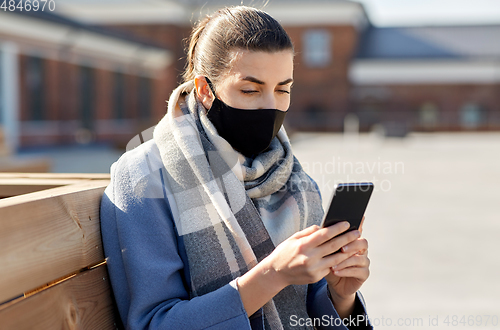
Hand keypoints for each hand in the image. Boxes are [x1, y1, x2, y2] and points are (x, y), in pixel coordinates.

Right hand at [237, 220, 361, 315]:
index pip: (324, 234)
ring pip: (336, 259)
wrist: (276, 273)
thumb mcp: (293, 238)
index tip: (347, 223)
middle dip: (347, 238)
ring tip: (356, 245)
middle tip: (357, 232)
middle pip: (333, 246)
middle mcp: (309, 257)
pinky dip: (339, 262)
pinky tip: (346, 256)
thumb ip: (308, 232)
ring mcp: (313, 268)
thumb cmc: (284, 252)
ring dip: (348, 251)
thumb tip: (322, 227)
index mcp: (303, 245)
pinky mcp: (316, 277)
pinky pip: (330, 267)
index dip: (337, 228)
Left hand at [324, 217, 369, 316]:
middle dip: (351, 245)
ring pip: (360, 258)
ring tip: (333, 265)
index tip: (352, 223)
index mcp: (353, 241)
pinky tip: (335, 272)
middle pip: (363, 243)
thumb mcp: (326, 252)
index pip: (357, 230)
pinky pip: (358, 271)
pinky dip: (346, 271)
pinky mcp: (364, 273)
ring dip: (345, 261)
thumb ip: (327, 241)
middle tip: (341, 248)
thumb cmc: (329, 264)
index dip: (359, 225)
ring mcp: (364, 262)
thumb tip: (319, 228)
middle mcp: (362, 250)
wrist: (334, 283)